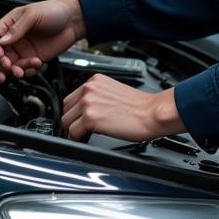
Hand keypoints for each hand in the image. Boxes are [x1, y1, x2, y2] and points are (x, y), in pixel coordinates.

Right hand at [0, 0, 84, 83]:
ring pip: (9, 66)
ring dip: (14, 70)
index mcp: (10, 24)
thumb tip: (2, 41)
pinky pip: (24, 69)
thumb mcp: (33, 15)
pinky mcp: (33, 58)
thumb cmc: (54, 11)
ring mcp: (23, 49)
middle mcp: (14, 38)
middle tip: (8, 67)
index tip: (0, 54)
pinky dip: (27, 71)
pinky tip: (36, 65)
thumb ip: (17, 28)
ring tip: (22, 71)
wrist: (74, 21)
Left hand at [61, 74, 184, 141]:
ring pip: (66, 121)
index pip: (72, 97)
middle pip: (66, 109)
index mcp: (95, 80)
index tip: (79, 118)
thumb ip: (97, 94)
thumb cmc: (140, 105)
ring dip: (74, 130)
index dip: (75, 111)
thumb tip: (86, 107)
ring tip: (86, 134)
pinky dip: (77, 138)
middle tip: (83, 128)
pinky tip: (87, 138)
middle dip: (73, 120)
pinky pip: (73, 132)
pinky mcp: (90, 118)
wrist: (152, 112)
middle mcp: (89, 89)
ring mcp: (89, 103)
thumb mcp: (114, 90)